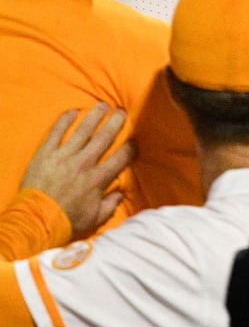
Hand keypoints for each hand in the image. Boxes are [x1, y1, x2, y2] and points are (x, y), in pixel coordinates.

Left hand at [20, 105, 134, 237]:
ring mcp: (64, 156)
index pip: (120, 158)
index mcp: (98, 179)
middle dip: (115, 122)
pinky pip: (56, 133)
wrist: (35, 221)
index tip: (134, 141)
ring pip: (83, 131)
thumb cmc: (66, 221)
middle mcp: (84, 163)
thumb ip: (110, 204)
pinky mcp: (46, 154)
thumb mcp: (95, 218)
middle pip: (104, 137)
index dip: (130, 148)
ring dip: (95, 116)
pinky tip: (72, 111)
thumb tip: (121, 192)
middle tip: (122, 111)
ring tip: (103, 105)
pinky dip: (64, 121)